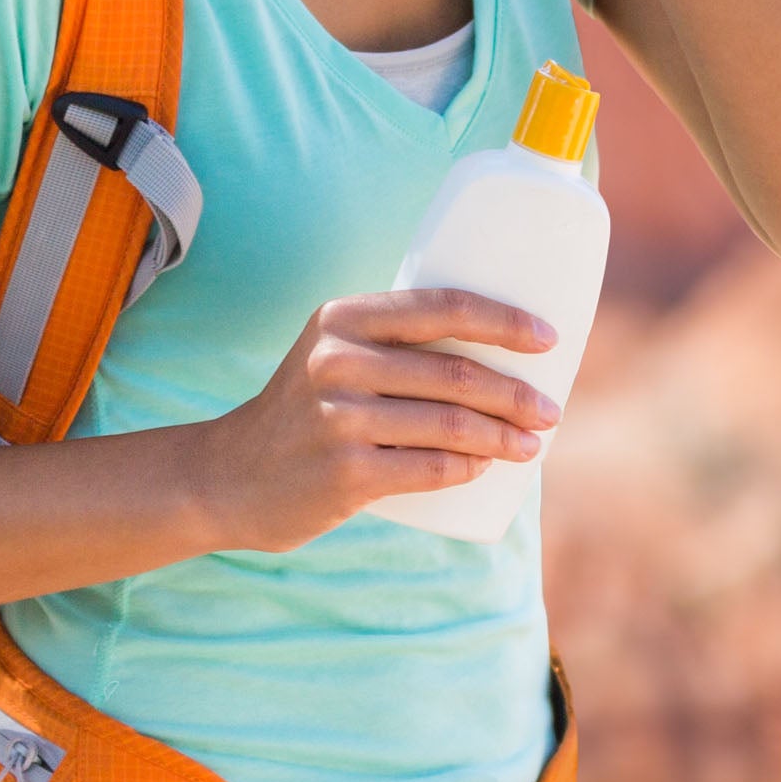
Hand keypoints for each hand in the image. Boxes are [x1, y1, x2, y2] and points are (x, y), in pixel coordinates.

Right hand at [194, 288, 563, 552]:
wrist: (231, 475)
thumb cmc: (304, 408)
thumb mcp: (334, 353)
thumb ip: (395, 343)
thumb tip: (495, 350)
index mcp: (343, 318)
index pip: (442, 306)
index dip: (504, 321)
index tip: (548, 339)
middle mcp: (339, 361)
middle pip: (457, 372)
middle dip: (517, 394)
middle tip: (550, 411)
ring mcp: (340, 418)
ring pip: (452, 425)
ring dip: (505, 437)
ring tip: (532, 444)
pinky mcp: (345, 473)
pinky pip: (430, 469)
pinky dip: (469, 469)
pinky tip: (486, 468)